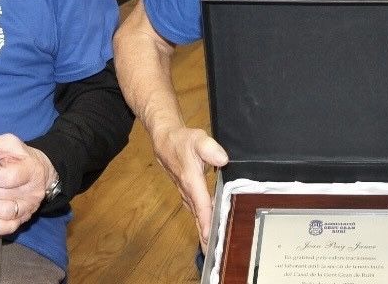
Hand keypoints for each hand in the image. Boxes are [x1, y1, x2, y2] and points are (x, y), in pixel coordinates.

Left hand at [0, 134, 56, 235]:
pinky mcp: (23, 219)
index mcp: (31, 170)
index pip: (8, 178)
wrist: (42, 173)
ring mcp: (28, 207)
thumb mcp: (12, 144)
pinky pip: (7, 229)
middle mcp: (32, 191)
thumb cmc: (24, 159)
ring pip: (3, 213)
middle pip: (1, 195)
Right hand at [151, 125, 228, 248]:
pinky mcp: (186, 191)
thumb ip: (210, 149)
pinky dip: (200, 218)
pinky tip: (207, 224)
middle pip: (198, 215)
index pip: (202, 205)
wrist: (165, 140)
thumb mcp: (198, 139)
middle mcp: (187, 190)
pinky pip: (195, 208)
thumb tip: (222, 159)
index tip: (209, 237)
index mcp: (191, 181)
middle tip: (212, 250)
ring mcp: (185, 192)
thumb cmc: (181, 140)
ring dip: (202, 228)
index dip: (206, 222)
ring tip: (210, 243)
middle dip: (204, 233)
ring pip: (196, 213)